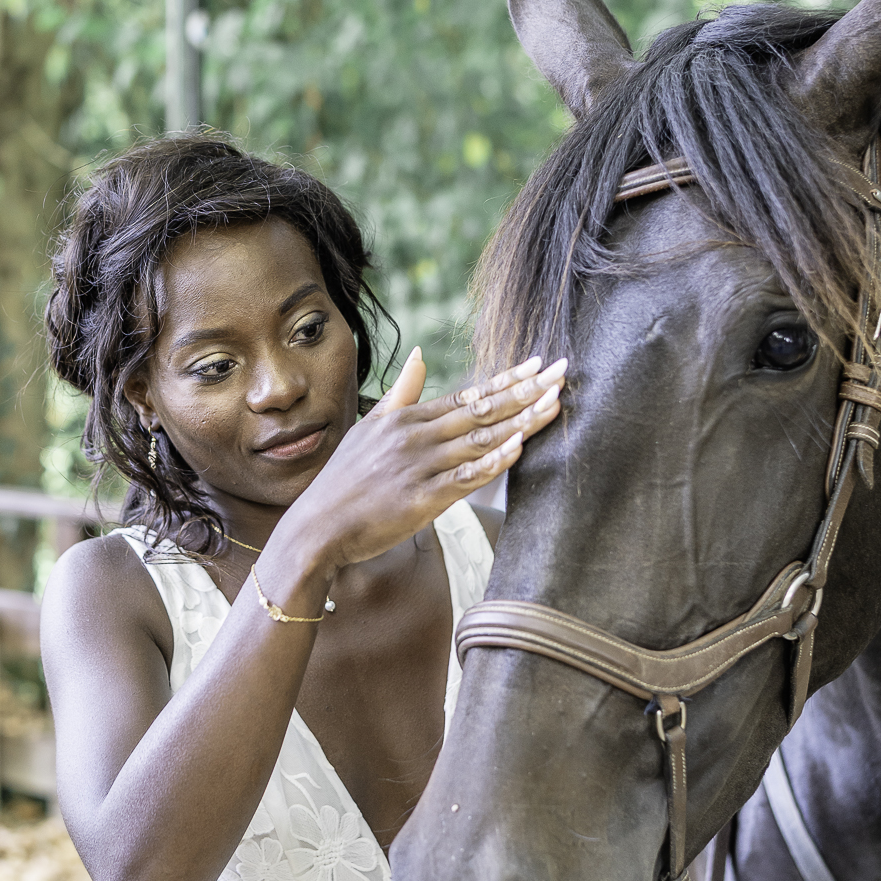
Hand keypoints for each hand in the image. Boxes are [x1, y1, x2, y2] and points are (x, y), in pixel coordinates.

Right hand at [282, 349, 565, 575]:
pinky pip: (464, 478)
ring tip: (555, 404)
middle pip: (482, 410)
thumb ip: (401, 393)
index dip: (506, 380)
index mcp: (407, 419)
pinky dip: (492, 462)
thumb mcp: (370, 428)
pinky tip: (519, 448)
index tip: (539, 364)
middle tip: (563, 373)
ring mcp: (419, 467)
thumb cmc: (344, 482)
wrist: (317, 526)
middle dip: (526, 391)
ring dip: (521, 421)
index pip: (467, 394)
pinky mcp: (420, 499)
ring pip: (480, 439)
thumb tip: (419, 354)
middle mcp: (416, 437)